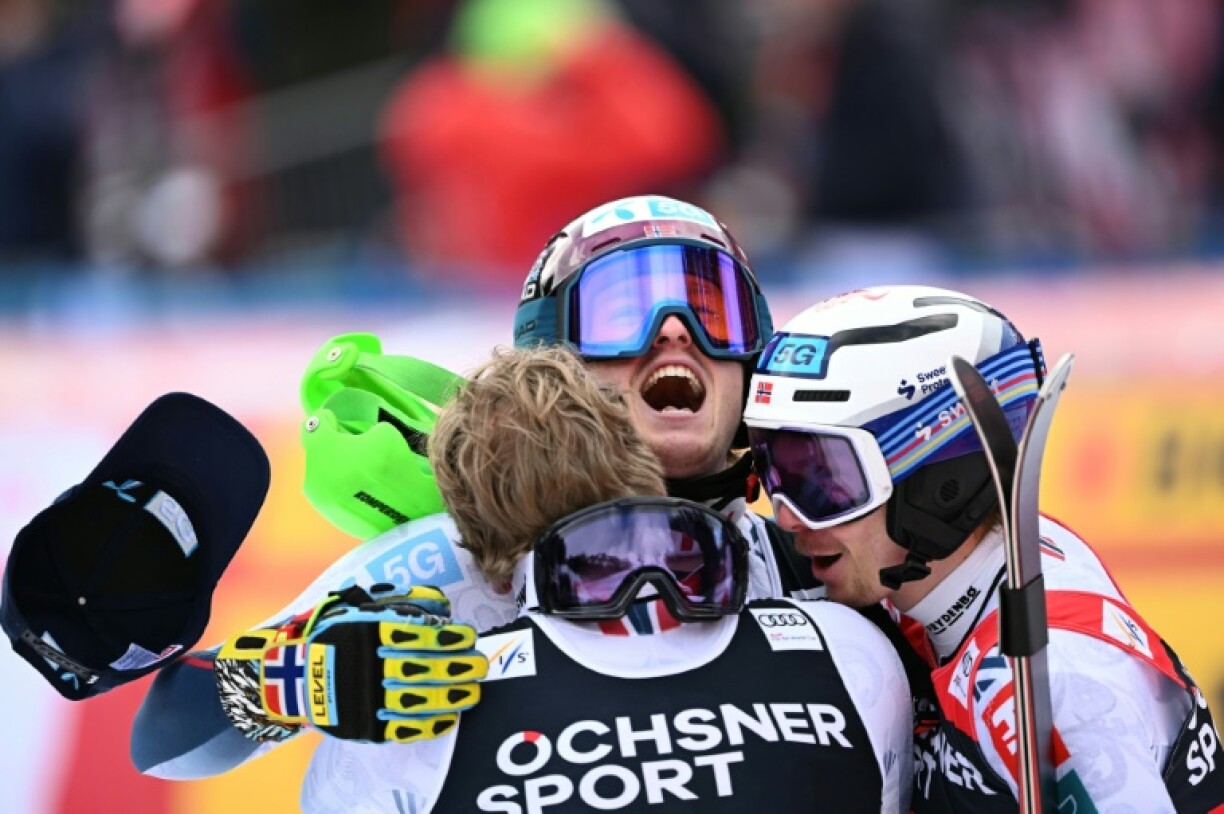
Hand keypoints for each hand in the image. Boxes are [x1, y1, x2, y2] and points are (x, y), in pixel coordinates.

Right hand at [216, 584, 485, 743]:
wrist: (289, 676)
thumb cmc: (330, 633)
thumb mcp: (358, 605)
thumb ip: (400, 599)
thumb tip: (439, 602)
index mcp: (372, 633)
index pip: (422, 636)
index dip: (450, 637)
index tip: (467, 637)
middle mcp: (373, 665)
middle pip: (428, 668)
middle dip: (460, 667)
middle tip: (480, 664)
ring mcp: (370, 698)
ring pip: (422, 699)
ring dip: (453, 696)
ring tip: (473, 691)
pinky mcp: (367, 726)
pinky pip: (406, 728)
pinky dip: (431, 723)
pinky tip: (449, 715)